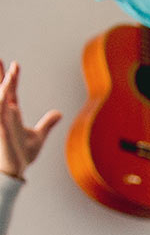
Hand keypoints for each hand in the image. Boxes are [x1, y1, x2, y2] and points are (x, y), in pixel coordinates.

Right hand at [0, 60, 62, 180]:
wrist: (15, 170)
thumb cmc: (22, 155)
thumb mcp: (38, 136)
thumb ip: (47, 123)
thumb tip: (59, 113)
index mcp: (12, 113)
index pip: (10, 91)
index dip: (12, 78)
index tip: (14, 64)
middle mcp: (4, 113)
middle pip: (1, 89)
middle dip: (0, 74)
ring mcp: (0, 119)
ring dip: (2, 83)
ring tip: (4, 68)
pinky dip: (0, 100)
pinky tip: (3, 92)